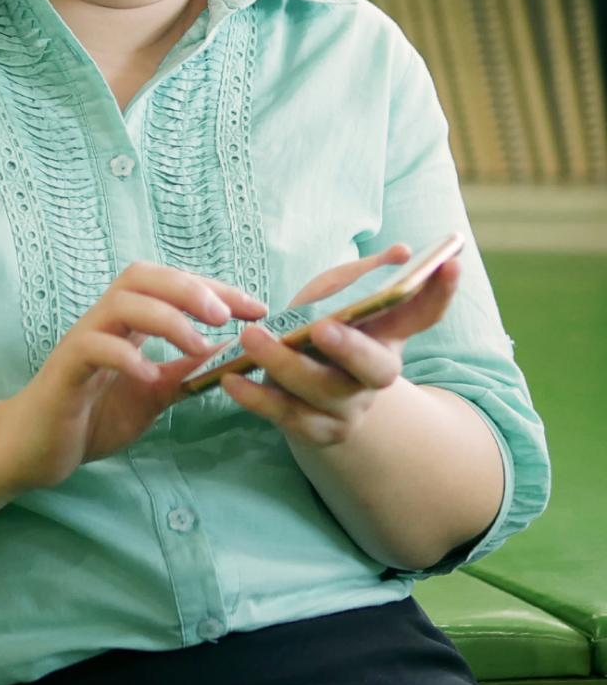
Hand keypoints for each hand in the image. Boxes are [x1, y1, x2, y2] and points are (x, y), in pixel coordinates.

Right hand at [0, 262, 267, 490]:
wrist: (33, 451)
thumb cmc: (90, 417)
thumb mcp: (151, 394)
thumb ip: (184, 372)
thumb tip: (230, 351)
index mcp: (127, 322)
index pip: (172, 285)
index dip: (215, 289)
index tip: (256, 306)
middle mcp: (104, 321)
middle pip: (143, 276)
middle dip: (189, 288)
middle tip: (224, 315)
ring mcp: (82, 341)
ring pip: (121, 303)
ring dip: (166, 318)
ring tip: (197, 346)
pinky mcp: (64, 370)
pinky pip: (93, 347)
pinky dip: (125, 356)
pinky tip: (148, 376)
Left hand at [221, 243, 460, 447]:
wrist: (304, 393)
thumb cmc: (322, 327)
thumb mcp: (337, 295)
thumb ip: (363, 276)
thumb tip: (403, 253)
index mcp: (387, 337)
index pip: (422, 314)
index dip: (440, 292)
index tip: (450, 262)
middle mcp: (374, 377)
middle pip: (376, 370)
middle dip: (352, 349)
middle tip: (322, 327)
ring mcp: (347, 408)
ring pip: (322, 393)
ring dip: (285, 366)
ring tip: (251, 338)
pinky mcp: (314, 431)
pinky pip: (286, 417)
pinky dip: (258, 399)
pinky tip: (234, 380)